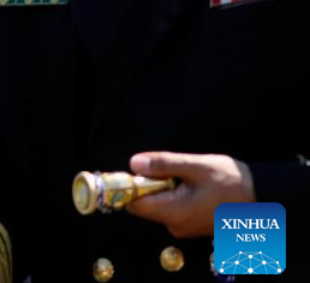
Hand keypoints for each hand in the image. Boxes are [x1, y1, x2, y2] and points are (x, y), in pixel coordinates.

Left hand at [127, 151, 255, 237]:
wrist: (262, 197)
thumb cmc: (231, 180)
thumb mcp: (195, 165)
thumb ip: (163, 164)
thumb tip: (134, 164)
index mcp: (174, 213)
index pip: (134, 204)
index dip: (130, 187)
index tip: (139, 170)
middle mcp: (176, 226)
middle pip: (145, 204)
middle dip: (150, 185)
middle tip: (172, 171)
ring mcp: (185, 228)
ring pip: (159, 205)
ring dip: (165, 189)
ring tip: (188, 178)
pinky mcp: (192, 225)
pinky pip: (173, 209)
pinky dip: (176, 195)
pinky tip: (195, 187)